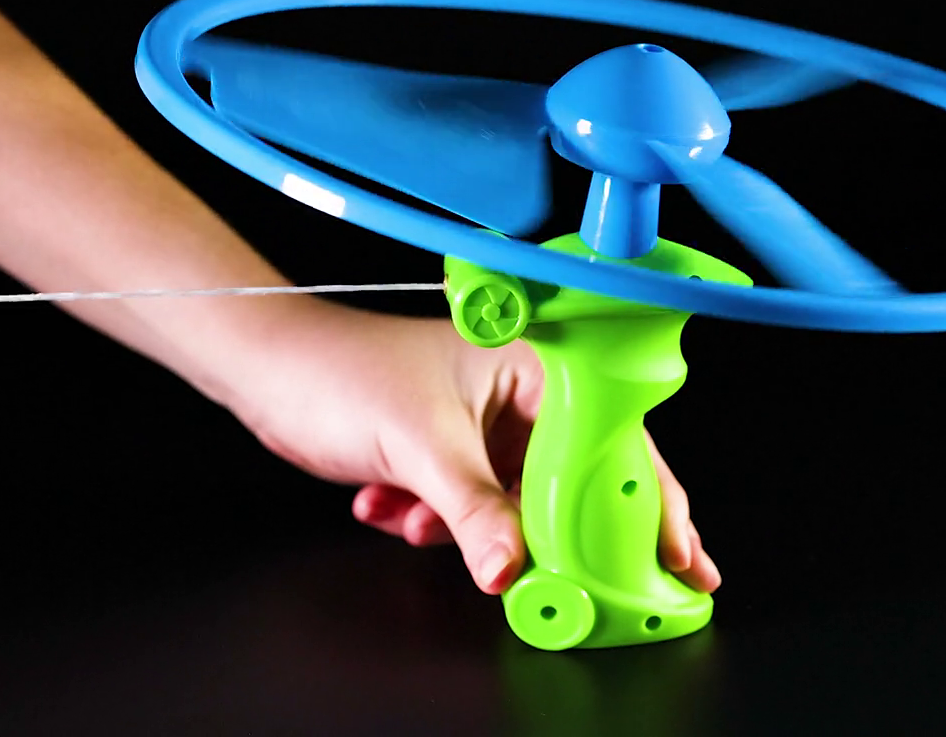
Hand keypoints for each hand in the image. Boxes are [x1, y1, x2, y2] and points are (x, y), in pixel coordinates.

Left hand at [217, 302, 720, 595]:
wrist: (270, 372)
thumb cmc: (341, 372)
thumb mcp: (422, 449)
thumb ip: (477, 513)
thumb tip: (517, 570)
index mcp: (539, 363)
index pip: (616, 441)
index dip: (649, 503)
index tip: (676, 557)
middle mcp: (524, 391)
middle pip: (572, 482)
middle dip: (540, 532)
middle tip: (565, 582)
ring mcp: (490, 424)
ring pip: (517, 507)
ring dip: (465, 528)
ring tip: (416, 513)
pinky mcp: (459, 452)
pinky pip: (475, 511)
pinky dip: (436, 521)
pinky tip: (392, 503)